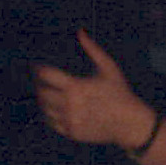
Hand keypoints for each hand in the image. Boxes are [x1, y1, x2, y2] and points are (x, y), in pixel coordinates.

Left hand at [34, 30, 152, 152]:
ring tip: (45, 93)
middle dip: (39, 85)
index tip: (36, 67)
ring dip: (43, 100)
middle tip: (38, 80)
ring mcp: (69, 120)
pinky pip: (52, 123)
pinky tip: (53, 108)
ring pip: (45, 109)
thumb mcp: (109, 68)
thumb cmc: (120, 93)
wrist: (129, 124)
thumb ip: (93, 49)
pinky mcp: (72, 132)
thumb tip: (80, 32)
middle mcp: (69, 104)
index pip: (46, 76)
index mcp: (76, 86)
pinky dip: (50, 115)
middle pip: (42, 93)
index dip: (38, 70)